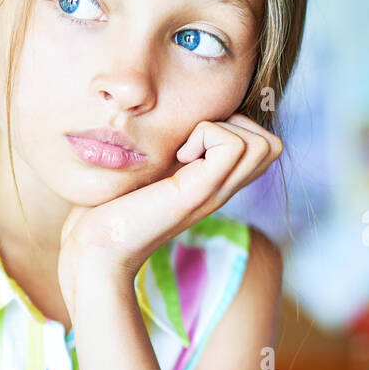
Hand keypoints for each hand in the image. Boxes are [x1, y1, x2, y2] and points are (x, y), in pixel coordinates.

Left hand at [58, 113, 282, 315]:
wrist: (96, 250)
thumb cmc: (110, 212)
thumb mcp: (150, 172)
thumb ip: (171, 152)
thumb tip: (175, 118)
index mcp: (214, 185)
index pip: (263, 147)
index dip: (235, 128)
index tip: (192, 141)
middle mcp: (222, 191)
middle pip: (272, 145)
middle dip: (237, 125)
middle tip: (193, 143)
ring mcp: (214, 194)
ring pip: (265, 144)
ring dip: (224, 129)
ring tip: (186, 150)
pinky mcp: (197, 194)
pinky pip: (233, 145)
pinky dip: (207, 134)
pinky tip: (177, 158)